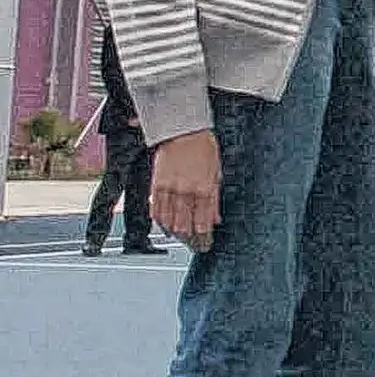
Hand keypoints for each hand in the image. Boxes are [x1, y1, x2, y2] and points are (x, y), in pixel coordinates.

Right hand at [151, 130, 220, 251]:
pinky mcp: (156, 185)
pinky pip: (155, 210)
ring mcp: (169, 189)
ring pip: (169, 221)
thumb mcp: (217, 172)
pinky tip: (166, 226)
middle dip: (190, 240)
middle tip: (194, 246)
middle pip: (185, 226)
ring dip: (175, 233)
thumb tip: (216, 219)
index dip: (204, 237)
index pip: (203, 222)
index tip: (205, 245)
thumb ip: (215, 199)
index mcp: (204, 189)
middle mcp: (186, 192)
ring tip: (182, 238)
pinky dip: (160, 221)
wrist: (183, 131)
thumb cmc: (204, 147)